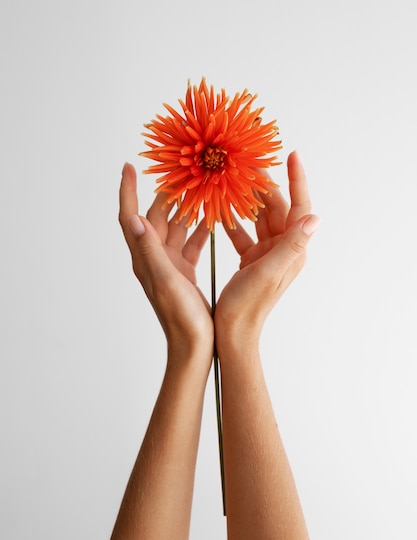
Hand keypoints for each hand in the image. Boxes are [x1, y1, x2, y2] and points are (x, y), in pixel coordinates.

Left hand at [119, 163, 212, 351]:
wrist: (194, 346)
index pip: (130, 218)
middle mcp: (154, 258)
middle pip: (155, 218)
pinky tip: (211, 219)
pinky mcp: (183, 272)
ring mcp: (169, 265)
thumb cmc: (181, 319)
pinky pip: (189, 243)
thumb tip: (134, 218)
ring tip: (198, 187)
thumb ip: (150, 251)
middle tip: (178, 170)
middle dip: (164, 193)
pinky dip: (198, 229)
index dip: (128, 191)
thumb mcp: (166, 281)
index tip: (129, 166)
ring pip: (174, 228)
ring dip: (184, 208)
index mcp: (146, 258)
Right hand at [214, 151, 319, 347]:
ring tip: (234, 177)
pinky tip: (221, 210)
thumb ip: (291, 245)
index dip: (297, 180)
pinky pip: (245, 232)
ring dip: (248, 199)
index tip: (292, 154)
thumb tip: (316, 218)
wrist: (232, 332)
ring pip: (260, 217)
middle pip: (277, 208)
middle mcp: (282, 249)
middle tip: (248, 161)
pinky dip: (234, 221)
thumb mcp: (269, 272)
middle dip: (265, 184)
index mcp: (291, 250)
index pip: (300, 208)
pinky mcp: (252, 259)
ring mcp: (267, 253)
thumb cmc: (248, 306)